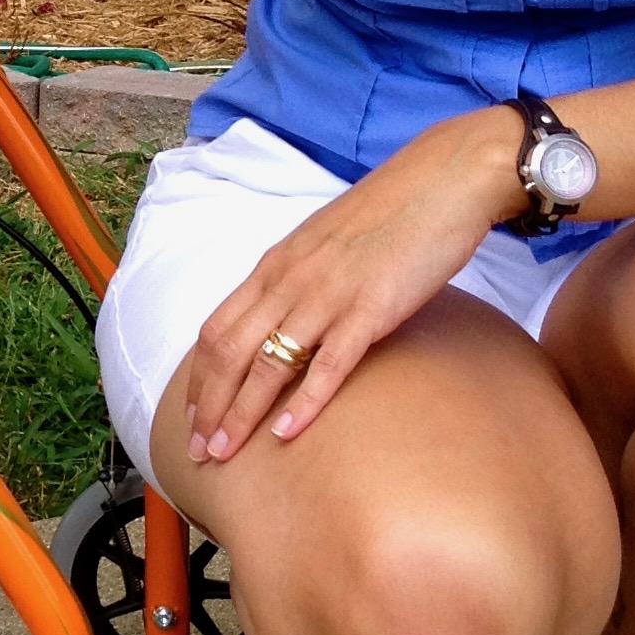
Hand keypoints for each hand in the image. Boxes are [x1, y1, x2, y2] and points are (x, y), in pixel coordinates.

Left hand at [182, 108, 528, 463]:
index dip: (199, 377)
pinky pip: (328, 363)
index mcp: (276, 264)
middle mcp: (290, 279)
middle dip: (209, 406)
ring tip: (225, 454)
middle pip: (230, 352)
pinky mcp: (370, 308)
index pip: (218, 328)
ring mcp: (328, 294)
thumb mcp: (324, 244)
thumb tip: (283, 317)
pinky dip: (303, 402)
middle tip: (198, 452)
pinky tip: (285, 435)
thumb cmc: (388, 214)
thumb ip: (298, 279)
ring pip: (268, 363)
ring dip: (241, 414)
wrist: (443, 180)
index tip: (191, 415)